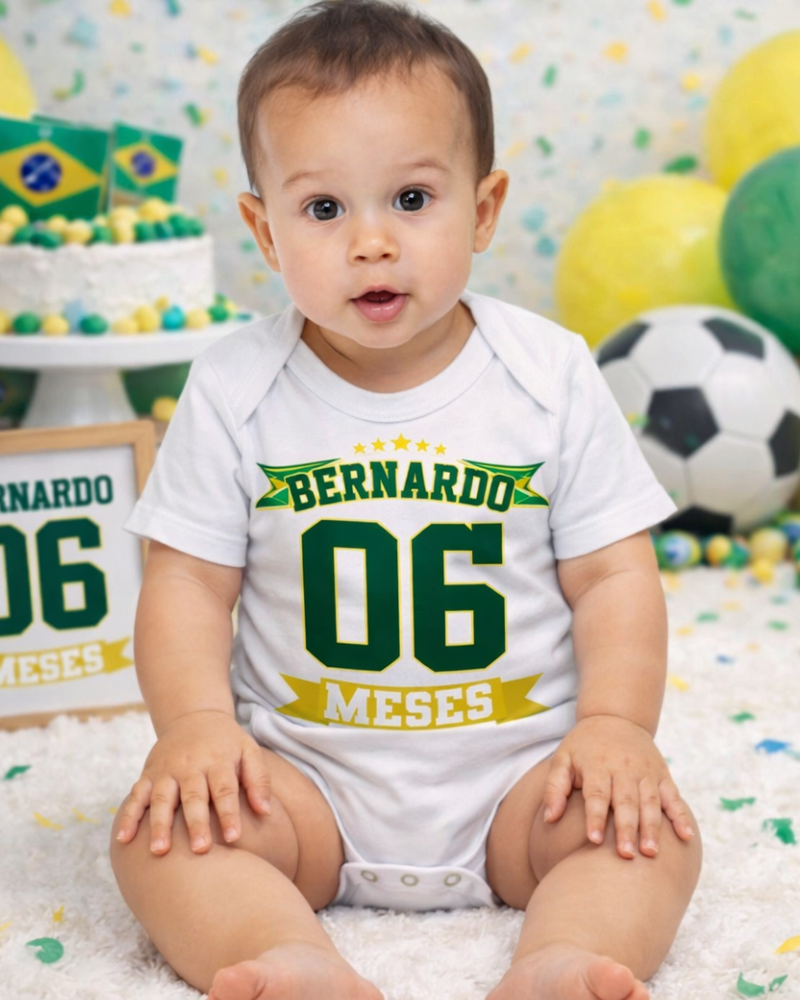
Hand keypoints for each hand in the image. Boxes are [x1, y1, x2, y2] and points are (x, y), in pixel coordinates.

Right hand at [114, 709, 271, 854]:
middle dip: (196, 822)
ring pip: (162, 798)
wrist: (193, 717)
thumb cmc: (226, 743)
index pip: (225, 789)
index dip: (229, 813)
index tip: (234, 838)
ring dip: (159, 824)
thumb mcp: (249, 751)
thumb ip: (259, 779)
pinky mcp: (149, 774)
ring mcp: (166, 770)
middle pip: (193, 795)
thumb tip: (265, 811)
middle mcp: (190, 765)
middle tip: (200, 849)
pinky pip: (136, 795)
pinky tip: (124, 839)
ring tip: (160, 851)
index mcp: (218, 760)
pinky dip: (129, 816)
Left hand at [542, 714, 694, 858]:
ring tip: (651, 852)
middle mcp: (623, 768)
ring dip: (652, 827)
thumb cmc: (584, 746)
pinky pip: (673, 796)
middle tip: (626, 855)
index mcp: (597, 765)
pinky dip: (681, 815)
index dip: (595, 817)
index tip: (593, 840)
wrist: (615, 717)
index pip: (597, 794)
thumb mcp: (562, 758)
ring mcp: (646, 771)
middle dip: (626, 828)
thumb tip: (549, 819)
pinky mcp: (662, 774)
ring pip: (650, 801)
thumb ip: (554, 787)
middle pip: (626, 801)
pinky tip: (686, 836)